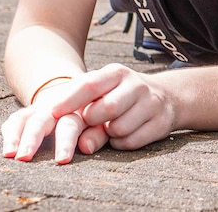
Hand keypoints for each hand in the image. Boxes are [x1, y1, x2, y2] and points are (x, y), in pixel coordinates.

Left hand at [1, 63, 173, 162]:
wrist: (164, 97)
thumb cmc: (117, 96)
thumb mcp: (100, 94)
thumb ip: (82, 111)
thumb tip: (82, 145)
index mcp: (116, 73)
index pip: (90, 84)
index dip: (70, 100)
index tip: (52, 114)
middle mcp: (136, 84)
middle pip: (106, 108)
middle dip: (93, 121)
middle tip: (91, 121)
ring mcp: (152, 102)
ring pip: (119, 128)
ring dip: (109, 134)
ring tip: (110, 127)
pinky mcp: (161, 122)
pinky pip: (132, 142)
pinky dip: (122, 143)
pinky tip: (124, 134)